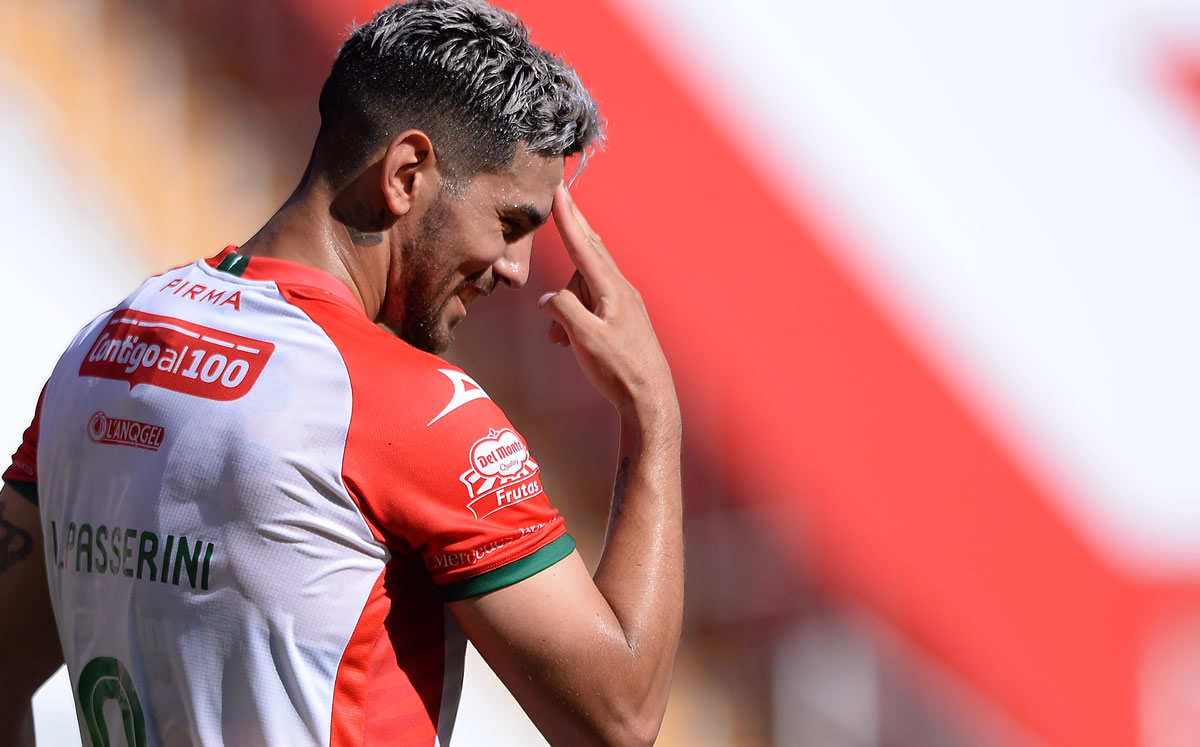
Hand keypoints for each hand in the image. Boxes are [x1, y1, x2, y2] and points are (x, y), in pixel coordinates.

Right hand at [538, 184, 676, 415]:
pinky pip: (592, 304)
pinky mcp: (623, 320)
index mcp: (612, 290)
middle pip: (590, 253)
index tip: (559, 192)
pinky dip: (574, 314)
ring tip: (555, 337)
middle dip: (573, 231)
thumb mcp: (583, 338)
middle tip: (561, 202)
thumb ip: (562, 309)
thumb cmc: (618, 369)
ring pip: (585, 286)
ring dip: (565, 302)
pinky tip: (564, 340)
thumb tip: (548, 298)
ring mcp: (624, 305)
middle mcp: (621, 291)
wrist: (649, 398)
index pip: (583, 246)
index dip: (568, 218)